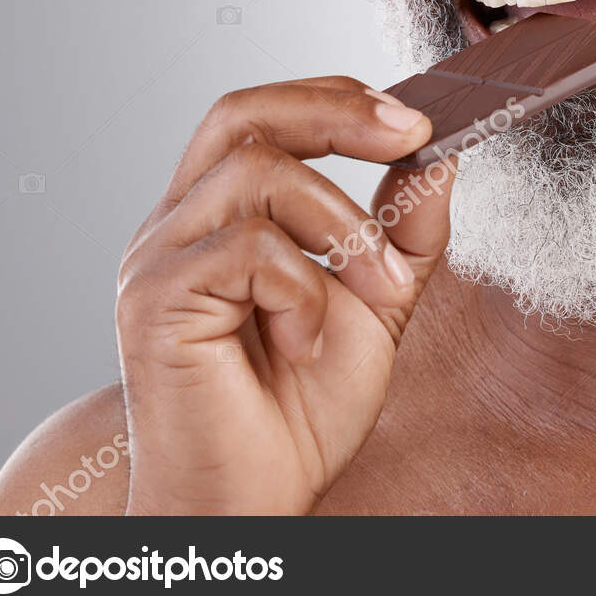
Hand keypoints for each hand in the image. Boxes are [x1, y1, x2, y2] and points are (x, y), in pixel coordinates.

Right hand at [113, 77, 452, 513]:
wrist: (257, 496)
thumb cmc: (303, 405)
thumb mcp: (381, 299)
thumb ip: (406, 227)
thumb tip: (440, 153)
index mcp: (221, 213)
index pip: (263, 113)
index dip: (336, 99)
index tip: (417, 120)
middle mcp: (178, 223)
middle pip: (243, 113)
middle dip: (337, 112)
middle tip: (413, 136)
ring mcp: (158, 257)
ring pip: (256, 173)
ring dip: (343, 225)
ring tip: (377, 290)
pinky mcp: (154, 300)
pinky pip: (248, 248)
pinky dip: (303, 290)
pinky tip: (306, 342)